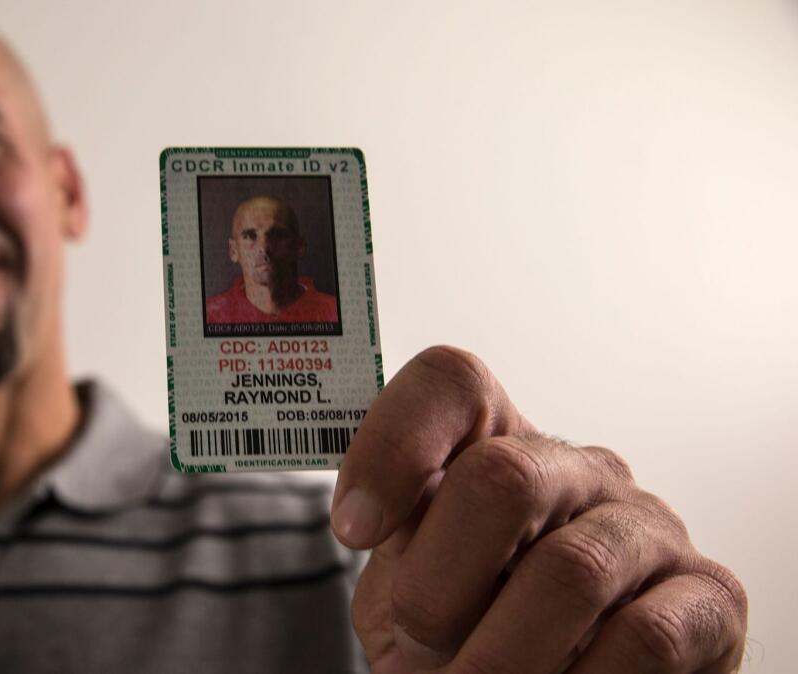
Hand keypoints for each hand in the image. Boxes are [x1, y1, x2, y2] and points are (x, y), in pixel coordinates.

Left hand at [332, 346, 746, 672]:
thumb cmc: (467, 634)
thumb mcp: (410, 584)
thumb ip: (397, 544)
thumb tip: (364, 521)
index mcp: (493, 446)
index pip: (451, 384)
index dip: (393, 445)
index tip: (353, 528)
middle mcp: (576, 469)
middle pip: (503, 477)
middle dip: (439, 584)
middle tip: (418, 643)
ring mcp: (648, 527)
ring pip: (573, 571)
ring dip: (503, 656)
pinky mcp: (709, 598)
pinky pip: (645, 640)